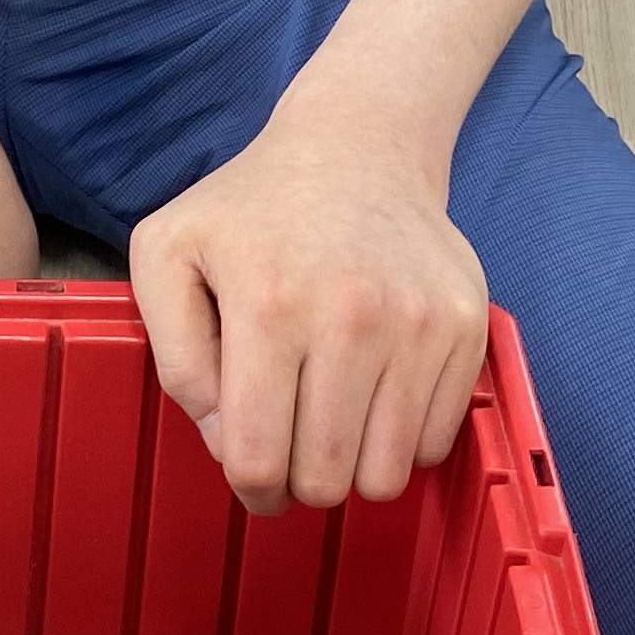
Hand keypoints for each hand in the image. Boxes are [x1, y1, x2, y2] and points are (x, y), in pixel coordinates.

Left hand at [131, 91, 487, 513]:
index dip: (251, 487)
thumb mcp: (167, 254)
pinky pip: (436, 442)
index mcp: (268, 306)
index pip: (259, 457)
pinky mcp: (467, 328)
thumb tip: (223, 439)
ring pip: (387, 474)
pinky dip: (404, 438)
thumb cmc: (254, 208)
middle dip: (301, 481)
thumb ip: (174, 358)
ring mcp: (419, 324)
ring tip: (333, 420)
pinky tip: (376, 391)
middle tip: (293, 445)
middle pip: (327, 478)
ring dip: (355, 466)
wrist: (358, 147)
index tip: (253, 476)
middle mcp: (351, 317)